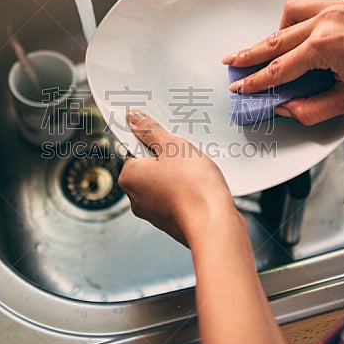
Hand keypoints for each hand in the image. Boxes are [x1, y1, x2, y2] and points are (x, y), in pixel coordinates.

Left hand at [117, 110, 238, 247]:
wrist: (214, 225)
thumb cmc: (192, 188)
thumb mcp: (172, 147)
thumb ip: (150, 131)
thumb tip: (133, 118)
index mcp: (129, 177)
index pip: (134, 150)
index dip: (152, 141)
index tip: (167, 139)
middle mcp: (136, 198)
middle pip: (149, 167)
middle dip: (168, 158)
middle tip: (185, 154)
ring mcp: (154, 213)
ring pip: (164, 183)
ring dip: (179, 175)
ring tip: (195, 172)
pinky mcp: (172, 222)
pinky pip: (176, 198)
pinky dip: (186, 191)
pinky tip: (200, 187)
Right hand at [223, 0, 343, 124]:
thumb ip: (313, 107)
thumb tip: (288, 109)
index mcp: (326, 45)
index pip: (278, 69)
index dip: (256, 82)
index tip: (241, 88)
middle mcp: (328, 20)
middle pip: (275, 39)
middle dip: (251, 53)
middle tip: (232, 62)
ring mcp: (339, 7)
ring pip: (290, 15)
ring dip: (274, 33)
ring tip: (266, 50)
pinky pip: (311, 6)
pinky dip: (297, 19)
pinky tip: (298, 33)